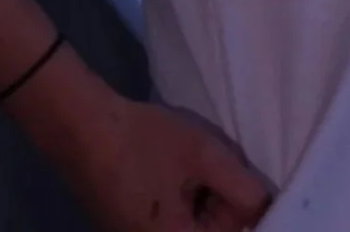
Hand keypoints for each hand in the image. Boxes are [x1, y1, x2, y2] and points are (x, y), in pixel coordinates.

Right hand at [50, 93, 272, 230]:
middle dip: (221, 201)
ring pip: (190, 222)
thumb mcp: (207, 158)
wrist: (83, 128)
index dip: (242, 208)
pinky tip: (175, 169)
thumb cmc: (146, 143)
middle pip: (208, 230)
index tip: (241, 181)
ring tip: (192, 164)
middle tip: (216, 164)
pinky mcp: (125, 225)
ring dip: (203, 196)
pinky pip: (169, 218)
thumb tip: (266, 208)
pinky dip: (182, 195)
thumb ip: (244, 189)